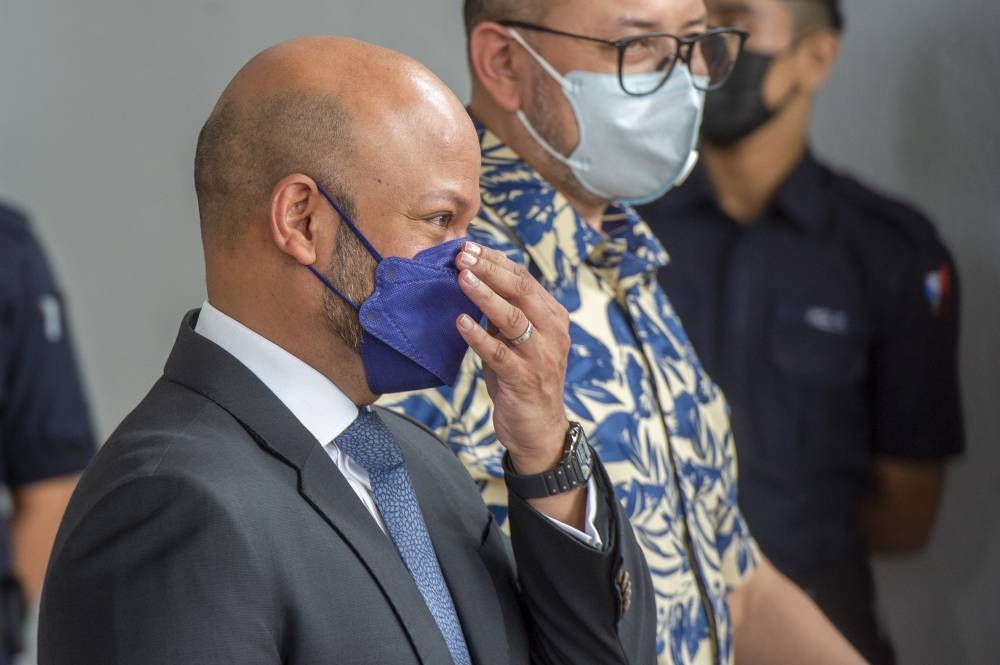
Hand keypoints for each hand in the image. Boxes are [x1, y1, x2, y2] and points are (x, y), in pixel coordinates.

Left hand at [454, 241, 570, 474]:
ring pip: (513, 318)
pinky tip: (461, 323)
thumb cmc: (523, 379)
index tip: (469, 246)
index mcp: (552, 316)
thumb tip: (472, 278)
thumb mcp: (517, 341)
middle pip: (522, 291)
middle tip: (462, 255)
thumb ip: (503, 314)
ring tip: (462, 278)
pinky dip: (479, 336)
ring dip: (485, 295)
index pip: (524, 278)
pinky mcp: (525, 379)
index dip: (496, 260)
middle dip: (490, 270)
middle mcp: (552, 332)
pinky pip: (499, 353)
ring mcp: (540, 356)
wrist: (539, 429)